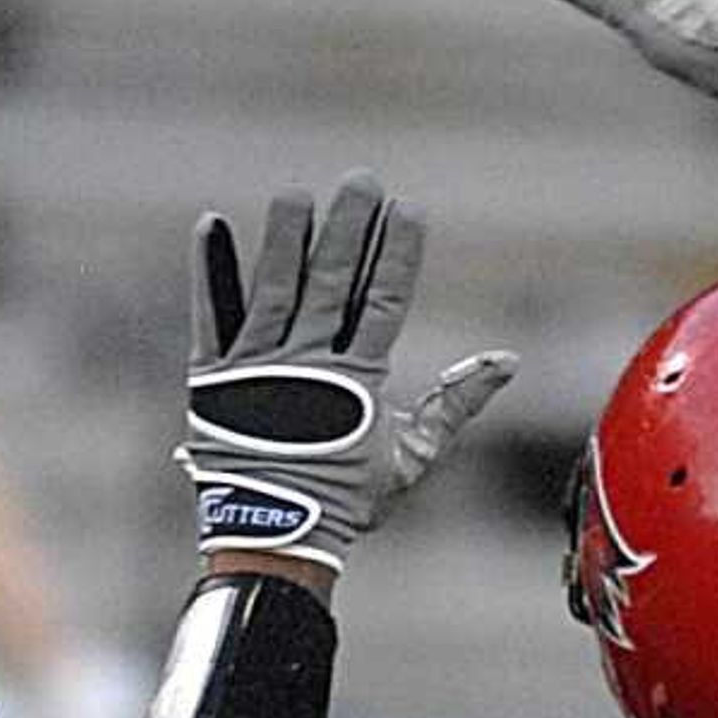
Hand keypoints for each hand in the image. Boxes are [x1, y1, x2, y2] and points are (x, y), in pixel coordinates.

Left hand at [187, 171, 512, 574]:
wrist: (274, 537)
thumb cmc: (348, 499)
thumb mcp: (413, 454)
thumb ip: (457, 403)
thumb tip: (507, 361)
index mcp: (358, 380)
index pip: (384, 301)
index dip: (398, 254)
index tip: (409, 209)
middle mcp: (307, 366)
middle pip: (332, 282)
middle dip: (349, 228)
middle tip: (361, 180)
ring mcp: (257, 368)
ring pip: (274, 289)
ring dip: (285, 238)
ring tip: (296, 194)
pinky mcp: (214, 376)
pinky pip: (211, 313)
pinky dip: (210, 270)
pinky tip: (211, 225)